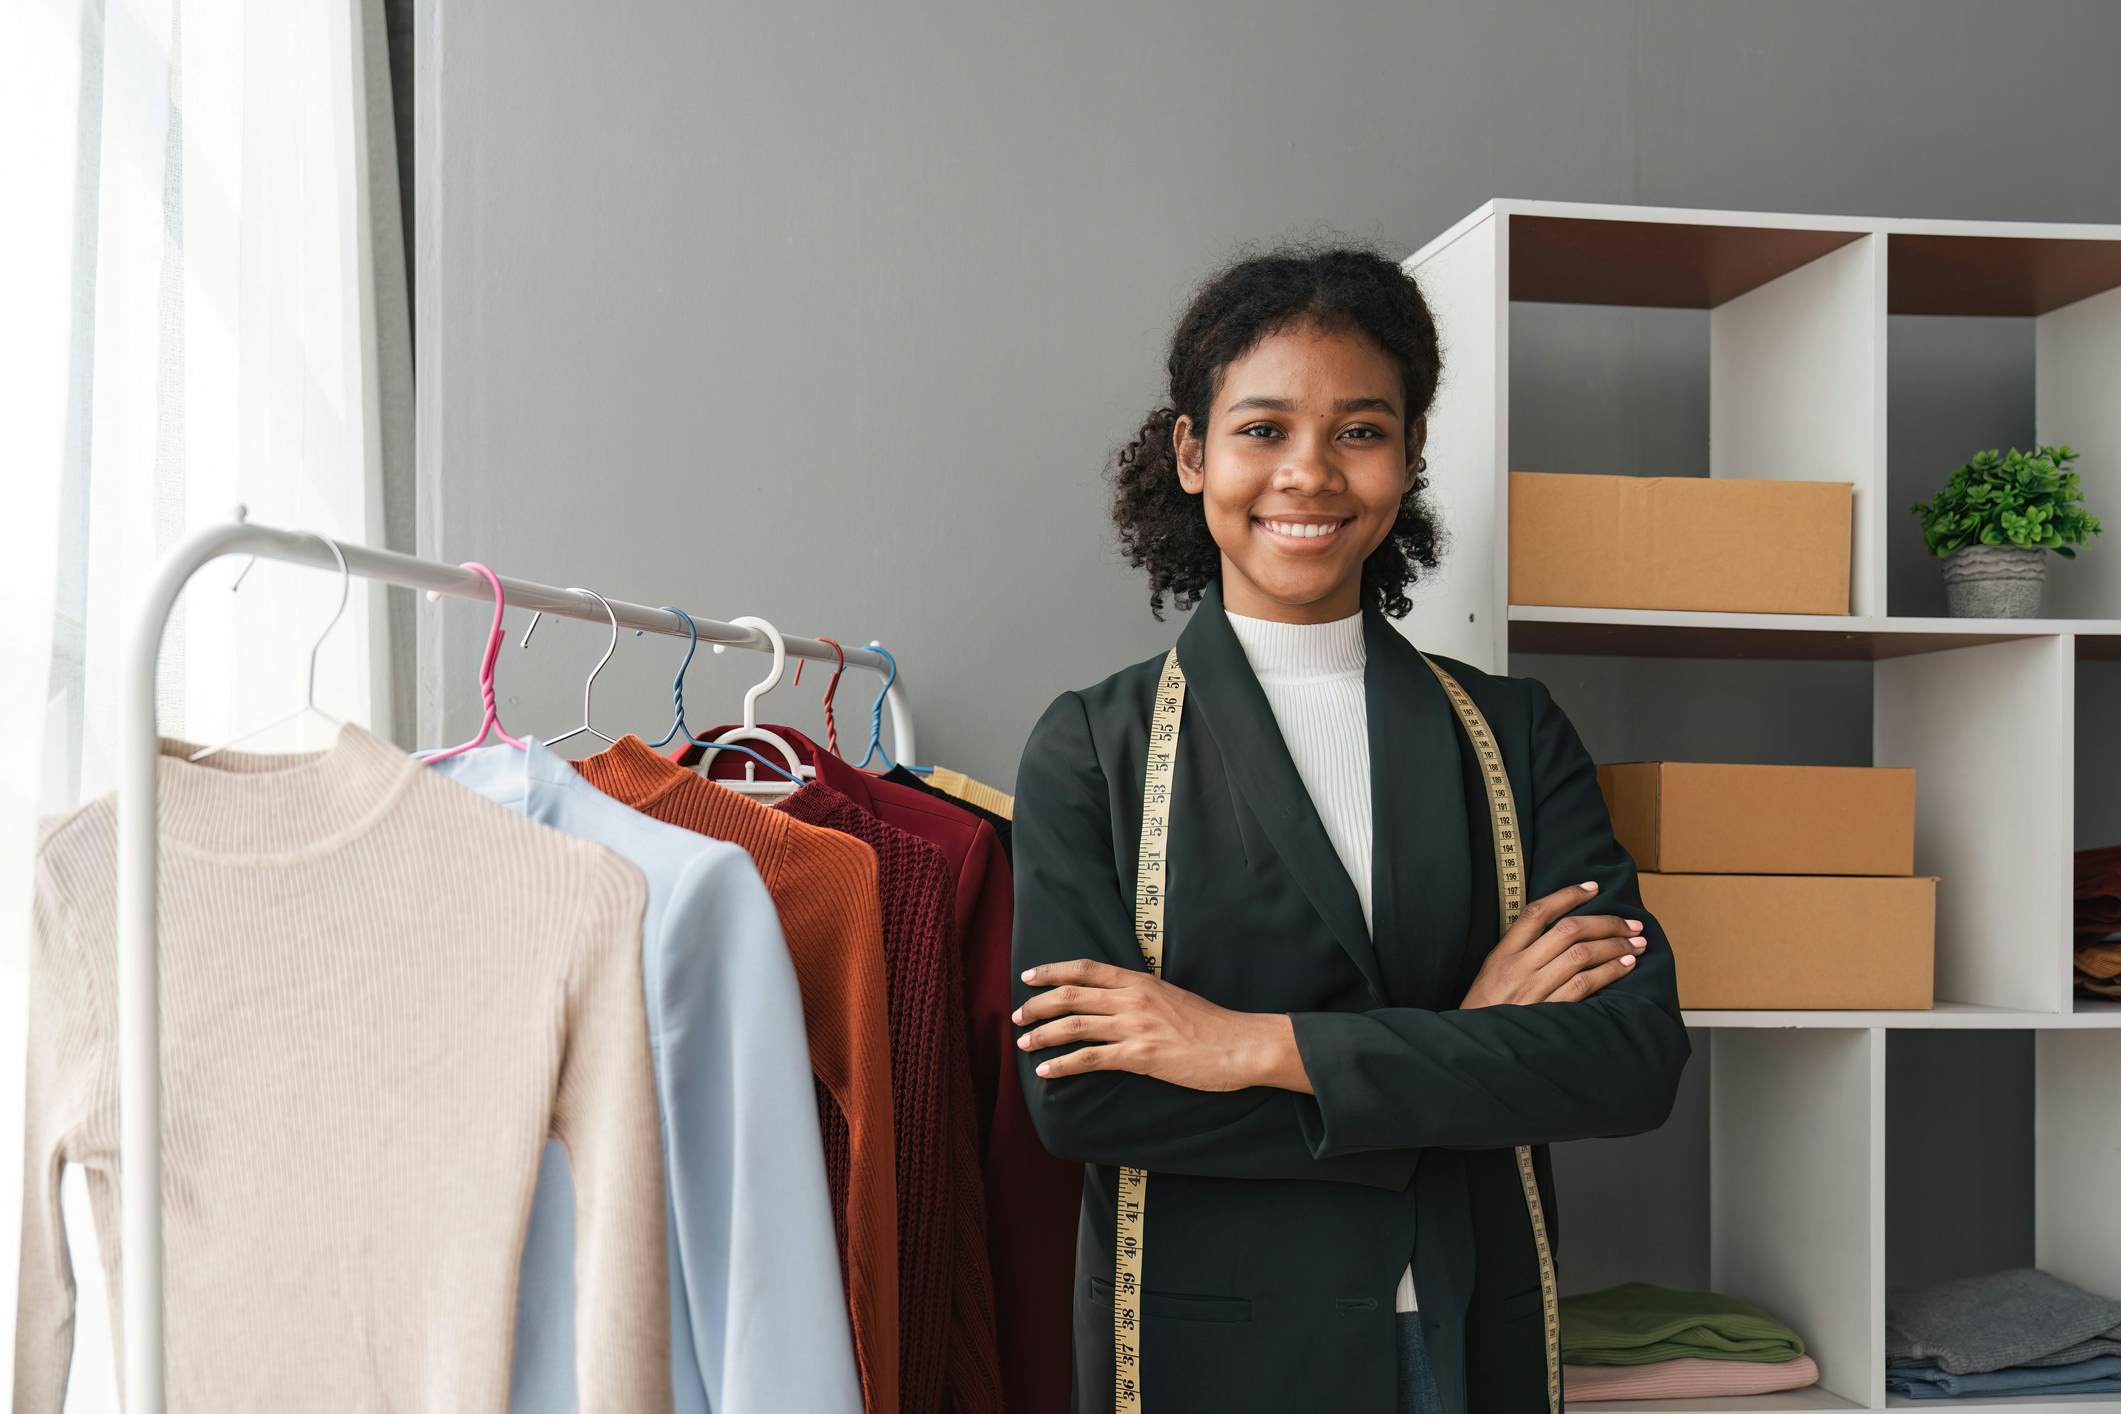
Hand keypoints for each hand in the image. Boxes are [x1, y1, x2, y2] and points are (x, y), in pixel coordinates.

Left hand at [1014, 959, 1301, 1091]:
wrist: (1241, 1045)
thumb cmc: (1211, 1026)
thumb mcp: (1173, 997)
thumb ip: (1143, 996)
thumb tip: (1118, 1001)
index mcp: (1140, 981)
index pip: (1085, 969)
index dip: (1052, 971)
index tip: (1028, 976)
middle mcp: (1133, 999)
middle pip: (1071, 995)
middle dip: (1037, 1005)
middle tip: (1017, 1016)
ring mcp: (1135, 1026)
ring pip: (1074, 1025)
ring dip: (1042, 1034)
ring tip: (1023, 1044)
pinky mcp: (1140, 1056)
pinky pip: (1090, 1059)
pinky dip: (1063, 1065)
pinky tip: (1046, 1072)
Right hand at [1460, 880, 1647, 1008]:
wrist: (1477, 1046)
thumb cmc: (1487, 1008)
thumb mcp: (1493, 972)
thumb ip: (1521, 950)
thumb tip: (1562, 929)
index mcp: (1503, 953)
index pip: (1537, 913)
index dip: (1567, 895)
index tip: (1592, 888)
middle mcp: (1519, 967)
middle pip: (1568, 931)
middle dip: (1606, 923)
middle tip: (1631, 923)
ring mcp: (1534, 990)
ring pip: (1581, 955)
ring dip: (1615, 946)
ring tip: (1636, 944)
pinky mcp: (1549, 1012)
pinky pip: (1584, 985)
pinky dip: (1609, 972)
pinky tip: (1625, 966)